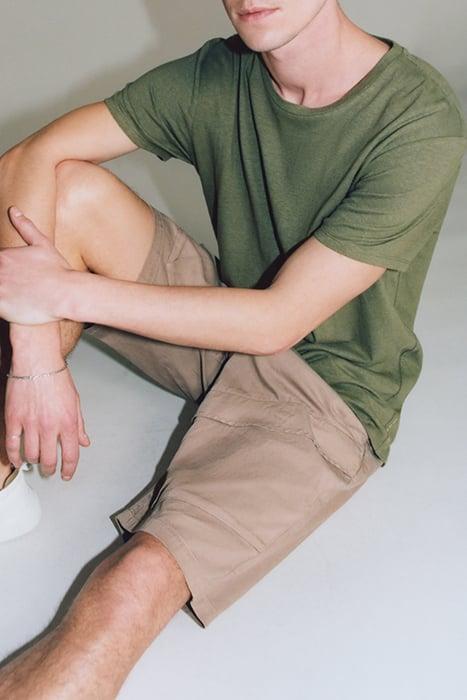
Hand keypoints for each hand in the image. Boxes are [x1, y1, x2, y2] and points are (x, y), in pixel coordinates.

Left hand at [0, 206, 72, 324]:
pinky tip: (14, 307)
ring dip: (3, 292)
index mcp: (3, 256)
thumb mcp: (43, 245)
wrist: (67, 294)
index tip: (15, 276)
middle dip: (3, 280)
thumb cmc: (58, 271)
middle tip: (19, 286)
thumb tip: (13, 210)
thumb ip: (26, 227)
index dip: (4, 270)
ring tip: (16, 296)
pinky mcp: (2, 306)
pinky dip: (3, 307)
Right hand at [4, 361, 90, 479]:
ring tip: (35, 461)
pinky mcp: (14, 418)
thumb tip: (84, 442)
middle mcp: (50, 426)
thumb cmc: (57, 378)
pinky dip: (14, 456)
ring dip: (34, 462)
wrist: (38, 362)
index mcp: (68, 422)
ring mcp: (30, 423)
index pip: (70, 455)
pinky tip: (17, 460)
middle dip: (50, 469)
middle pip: (49, 459)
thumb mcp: (75, 401)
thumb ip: (79, 424)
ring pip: (31, 455)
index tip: (66, 475)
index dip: (68, 469)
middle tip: (50, 470)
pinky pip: (12, 444)